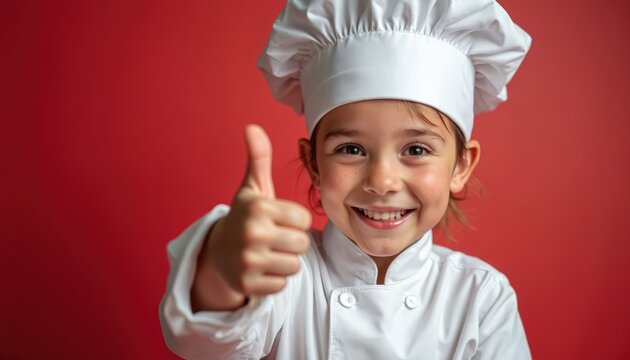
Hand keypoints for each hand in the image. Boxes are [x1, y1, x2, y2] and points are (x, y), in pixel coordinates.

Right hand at [206, 124, 311, 296]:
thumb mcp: (253, 187)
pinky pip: (282, 283)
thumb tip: (252, 127)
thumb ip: (259, 157)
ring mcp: (248, 261)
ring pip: (294, 265)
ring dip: (285, 260)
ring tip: (268, 252)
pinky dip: (275, 278)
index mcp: (259, 208)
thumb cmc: (245, 216)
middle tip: (273, 237)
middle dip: (292, 241)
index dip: (294, 220)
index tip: (277, 219)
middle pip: (302, 243)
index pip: (303, 219)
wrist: (217, 251)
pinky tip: (261, 268)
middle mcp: (251, 234)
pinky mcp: (247, 285)